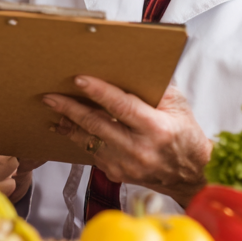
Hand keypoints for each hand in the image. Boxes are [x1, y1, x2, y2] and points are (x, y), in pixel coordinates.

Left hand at [43, 77, 212, 207]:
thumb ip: (159, 86)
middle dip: (70, 108)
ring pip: (89, 141)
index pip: (121, 106)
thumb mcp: (179, 106)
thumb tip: (136, 64)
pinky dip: (79, 139)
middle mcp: (139, 149)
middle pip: (96, 125)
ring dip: (69, 125)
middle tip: (51, 97)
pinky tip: (68, 128)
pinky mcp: (117, 173)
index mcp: (155, 128)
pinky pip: (92, 153)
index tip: (79, 80)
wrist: (190, 175)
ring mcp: (126, 165)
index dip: (98, 92)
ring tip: (54, 110)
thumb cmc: (185, 136)